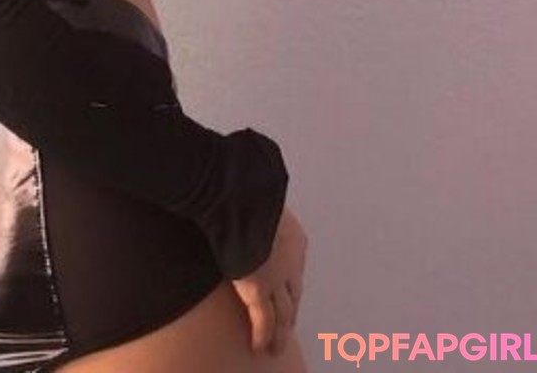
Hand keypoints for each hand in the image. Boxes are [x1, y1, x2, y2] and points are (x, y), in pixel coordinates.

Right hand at [230, 205, 308, 357]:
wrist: (240, 196)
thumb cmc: (246, 190)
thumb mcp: (258, 199)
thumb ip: (258, 208)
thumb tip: (247, 201)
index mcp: (294, 238)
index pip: (295, 267)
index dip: (291, 283)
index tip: (286, 292)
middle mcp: (291, 262)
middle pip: (294, 295)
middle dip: (291, 312)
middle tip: (287, 326)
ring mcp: (277, 277)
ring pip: (284, 314)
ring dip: (280, 334)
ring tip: (274, 347)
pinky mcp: (259, 289)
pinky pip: (263, 321)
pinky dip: (262, 336)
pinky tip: (259, 347)